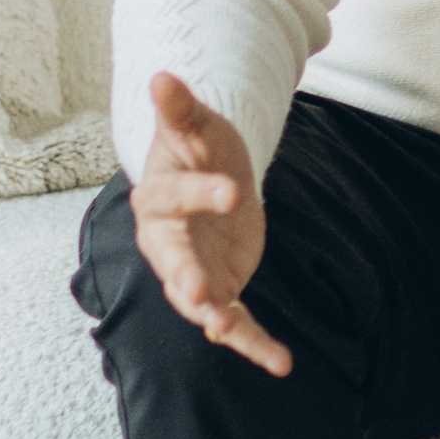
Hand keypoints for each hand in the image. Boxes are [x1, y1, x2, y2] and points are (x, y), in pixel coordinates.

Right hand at [132, 72, 291, 376]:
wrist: (209, 174)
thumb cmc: (197, 147)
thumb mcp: (195, 127)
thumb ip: (179, 109)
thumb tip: (161, 75)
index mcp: (158, 198)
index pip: (174, 197)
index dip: (201, 194)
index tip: (234, 189)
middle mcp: (167, 243)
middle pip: (173, 261)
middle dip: (185, 278)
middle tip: (199, 292)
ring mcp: (192, 271)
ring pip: (197, 300)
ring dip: (213, 317)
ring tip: (226, 330)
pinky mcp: (221, 290)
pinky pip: (235, 323)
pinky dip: (255, 344)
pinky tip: (281, 363)